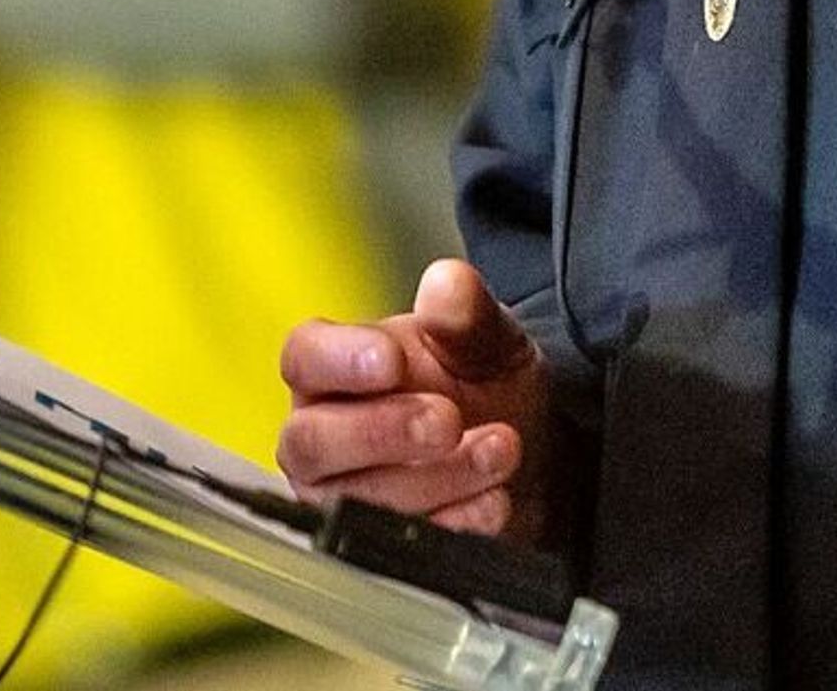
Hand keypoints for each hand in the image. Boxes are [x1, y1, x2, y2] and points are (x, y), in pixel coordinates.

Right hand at [274, 257, 551, 541]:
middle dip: (381, 433)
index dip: (339, 361)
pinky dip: (452, 526)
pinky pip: (396, 552)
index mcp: (335, 369)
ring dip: (435, 478)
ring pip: (356, 502)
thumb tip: (446, 284)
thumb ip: (466, 313)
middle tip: (447, 420)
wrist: (532, 453)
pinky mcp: (379, 551)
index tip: (390, 360)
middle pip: (313, 442)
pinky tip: (493, 502)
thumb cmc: (483, 386)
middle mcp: (325, 436)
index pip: (304, 358)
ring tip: (499, 449)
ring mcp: (346, 499)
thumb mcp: (488, 340)